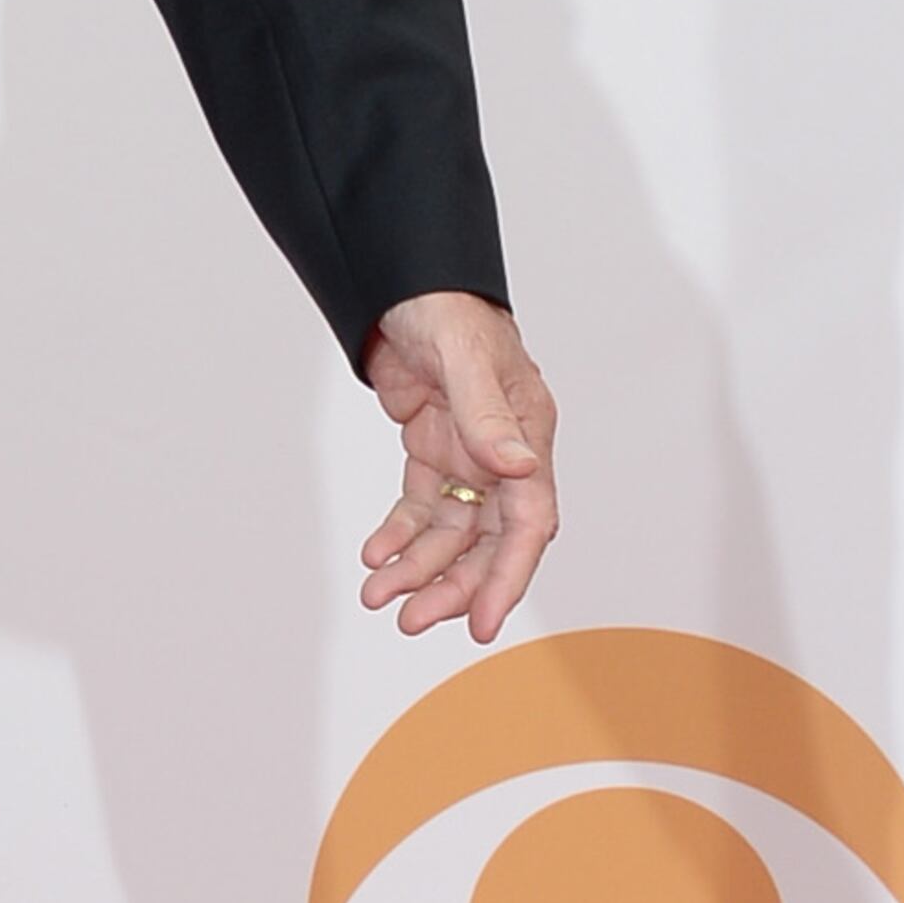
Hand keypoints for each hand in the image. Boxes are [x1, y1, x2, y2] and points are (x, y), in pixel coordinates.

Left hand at [360, 292, 557, 644]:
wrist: (406, 281)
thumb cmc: (447, 307)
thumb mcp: (465, 355)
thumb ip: (487, 415)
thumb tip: (517, 468)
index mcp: (526, 435)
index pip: (528, 522)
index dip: (507, 576)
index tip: (483, 622)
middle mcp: (503, 454)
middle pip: (488, 541)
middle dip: (453, 585)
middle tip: (410, 620)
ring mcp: (469, 455)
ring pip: (452, 533)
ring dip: (418, 568)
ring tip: (378, 593)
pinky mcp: (434, 450)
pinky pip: (421, 508)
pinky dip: (399, 536)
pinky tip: (375, 555)